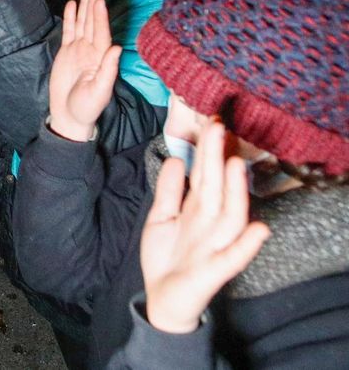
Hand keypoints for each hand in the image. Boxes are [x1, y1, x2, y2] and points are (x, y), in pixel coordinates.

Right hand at [47, 0, 121, 141]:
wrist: (69, 116)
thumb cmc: (86, 108)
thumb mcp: (99, 92)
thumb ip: (108, 70)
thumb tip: (115, 49)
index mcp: (100, 58)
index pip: (101, 31)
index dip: (100, 15)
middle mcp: (92, 51)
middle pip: (93, 21)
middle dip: (95, 2)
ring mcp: (79, 51)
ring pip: (83, 23)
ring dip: (85, 5)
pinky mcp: (67, 53)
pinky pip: (70, 32)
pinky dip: (71, 18)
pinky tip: (73, 5)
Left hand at [142, 122, 270, 332]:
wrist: (164, 299)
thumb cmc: (166, 257)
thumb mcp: (161, 218)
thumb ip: (169, 190)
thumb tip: (176, 159)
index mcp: (197, 210)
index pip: (205, 175)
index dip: (205, 149)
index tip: (209, 121)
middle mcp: (210, 223)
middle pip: (216, 187)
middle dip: (217, 159)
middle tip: (218, 126)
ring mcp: (216, 246)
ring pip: (230, 216)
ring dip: (236, 192)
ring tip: (236, 165)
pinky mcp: (217, 270)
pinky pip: (235, 257)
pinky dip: (246, 245)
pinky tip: (259, 229)